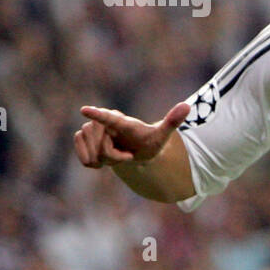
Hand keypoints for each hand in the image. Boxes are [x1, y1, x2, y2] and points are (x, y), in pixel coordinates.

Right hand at [74, 103, 189, 167]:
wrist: (136, 150)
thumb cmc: (149, 141)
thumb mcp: (162, 135)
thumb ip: (172, 121)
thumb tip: (187, 106)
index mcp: (122, 121)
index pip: (109, 118)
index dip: (97, 115)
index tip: (85, 110)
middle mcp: (104, 123)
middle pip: (102, 148)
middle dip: (115, 157)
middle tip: (128, 155)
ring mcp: (90, 130)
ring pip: (93, 154)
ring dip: (106, 161)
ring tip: (117, 155)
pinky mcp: (82, 139)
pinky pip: (84, 159)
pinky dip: (93, 163)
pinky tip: (102, 160)